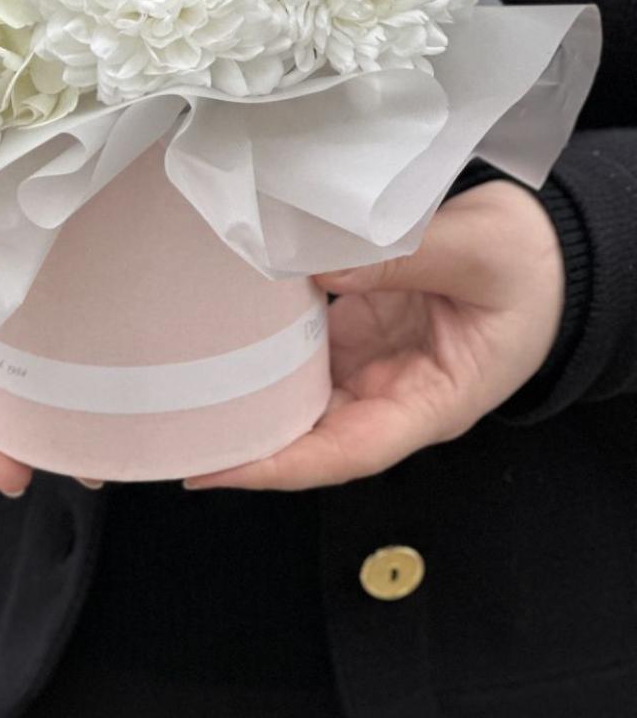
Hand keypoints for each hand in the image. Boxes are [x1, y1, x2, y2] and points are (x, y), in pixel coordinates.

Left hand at [183, 180, 564, 491]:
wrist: (542, 246)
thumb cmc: (529, 265)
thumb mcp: (480, 253)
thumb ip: (405, 257)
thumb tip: (316, 268)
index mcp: (430, 402)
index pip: (348, 452)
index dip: (282, 467)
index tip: (219, 470)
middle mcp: (391, 393)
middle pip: (310, 431)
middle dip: (246, 436)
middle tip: (175, 427)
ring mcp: (369, 360)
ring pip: (297, 389)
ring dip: (245, 386)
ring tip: (179, 382)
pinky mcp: (355, 324)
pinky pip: (300, 342)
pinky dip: (263, 336)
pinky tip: (220, 319)